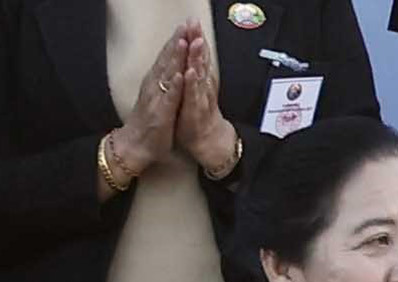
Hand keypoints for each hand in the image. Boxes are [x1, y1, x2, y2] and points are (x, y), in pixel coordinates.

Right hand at [111, 27, 186, 177]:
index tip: (184, 26)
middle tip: (185, 25)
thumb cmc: (149, 124)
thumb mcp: (158, 99)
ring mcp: (156, 99)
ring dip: (175, 58)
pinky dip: (174, 86)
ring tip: (183, 41)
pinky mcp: (160, 114)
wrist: (135, 147)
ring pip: (167, 74)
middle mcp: (154, 87)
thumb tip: (172, 70)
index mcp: (155, 83)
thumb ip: (164, 85)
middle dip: (177, 42)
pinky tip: (180, 74)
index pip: (166, 58)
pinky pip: (168, 98)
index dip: (176, 42)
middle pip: (167, 60)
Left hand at [174, 26, 237, 176]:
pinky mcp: (195, 112)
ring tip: (196, 41)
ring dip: (197, 58)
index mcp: (197, 81)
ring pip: (198, 75)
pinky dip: (192, 84)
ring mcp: (199, 99)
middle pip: (199, 60)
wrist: (207, 143)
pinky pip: (194, 96)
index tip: (192, 22)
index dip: (193, 38)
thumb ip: (196, 75)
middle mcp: (200, 87)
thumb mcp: (195, 92)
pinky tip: (190, 72)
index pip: (195, 55)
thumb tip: (195, 58)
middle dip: (197, 41)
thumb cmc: (197, 117)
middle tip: (196, 24)